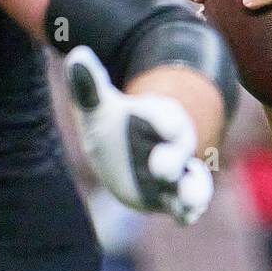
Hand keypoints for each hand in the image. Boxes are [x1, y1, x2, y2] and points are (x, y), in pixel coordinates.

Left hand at [64, 45, 213, 224]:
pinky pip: (189, 206)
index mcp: (161, 118)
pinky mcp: (173, 199)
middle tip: (160, 167)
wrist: (133, 149)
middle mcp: (174, 146)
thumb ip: (90, 84)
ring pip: (195, 183)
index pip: (168, 117)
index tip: (161, 122)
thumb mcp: (101, 106)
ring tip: (189, 205)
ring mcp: (177, 174)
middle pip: (182, 150)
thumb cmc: (118, 125)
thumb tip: (75, 54)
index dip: (165, 120)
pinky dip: (189, 211)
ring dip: (194, 192)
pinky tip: (185, 217)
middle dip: (173, 159)